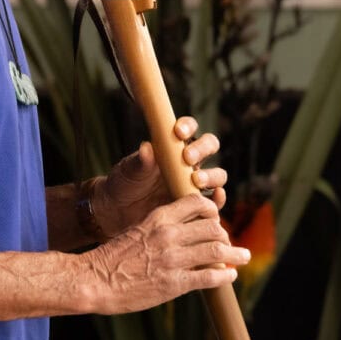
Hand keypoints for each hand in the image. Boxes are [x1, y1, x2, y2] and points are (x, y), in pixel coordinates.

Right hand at [80, 193, 249, 314]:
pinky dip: (224, 275)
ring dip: (235, 254)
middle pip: (212, 227)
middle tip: (229, 243)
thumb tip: (183, 227)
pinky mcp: (174, 283)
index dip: (213, 210)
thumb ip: (161, 225)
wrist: (94, 280)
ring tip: (243, 257)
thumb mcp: (138, 229)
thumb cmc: (114, 256)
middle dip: (225, 235)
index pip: (198, 203)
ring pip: (216, 250)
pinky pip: (209, 276)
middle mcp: (169, 234)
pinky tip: (230, 275)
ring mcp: (173, 259)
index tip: (216, 219)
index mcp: (160, 217)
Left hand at [94, 116, 226, 235]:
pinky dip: (219, 199)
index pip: (188, 129)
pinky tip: (216, 197)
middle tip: (188, 158)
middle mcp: (188, 162)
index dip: (188, 126)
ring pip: (217, 174)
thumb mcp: (128, 171)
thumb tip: (146, 147)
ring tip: (196, 181)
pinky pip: (215, 201)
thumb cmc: (125, 184)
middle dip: (202, 149)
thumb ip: (139, 161)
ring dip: (212, 175)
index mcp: (172, 146)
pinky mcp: (197, 206)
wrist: (120, 213)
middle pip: (209, 147)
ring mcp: (194, 183)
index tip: (178, 132)